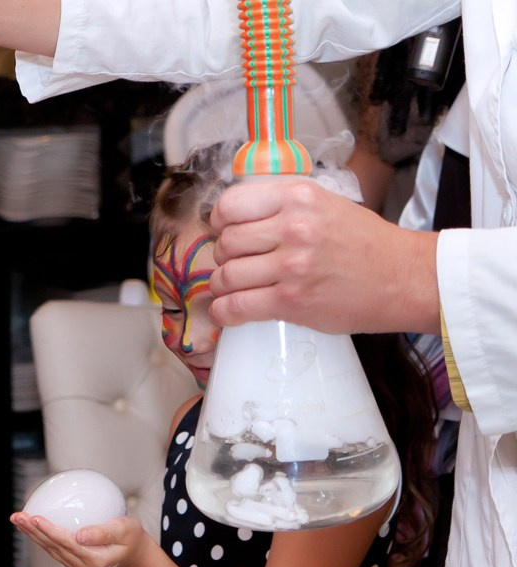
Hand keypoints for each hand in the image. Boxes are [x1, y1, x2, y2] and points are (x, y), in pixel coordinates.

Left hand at [11, 512, 151, 566]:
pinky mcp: (72, 562)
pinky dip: (40, 536)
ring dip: (32, 534)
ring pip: (49, 548)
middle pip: (53, 547)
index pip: (67, 543)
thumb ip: (103, 533)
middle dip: (33, 531)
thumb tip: (80, 535)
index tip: (34, 517)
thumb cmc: (130, 537)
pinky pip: (53, 548)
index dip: (49, 530)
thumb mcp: (124, 530)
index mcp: (95, 561)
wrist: (132, 552)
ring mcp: (76, 566)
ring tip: (17, 519)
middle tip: (18, 516)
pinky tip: (29, 525)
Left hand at [208, 177, 439, 334]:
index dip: (219, 222)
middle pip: (226, 243)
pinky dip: (223, 312)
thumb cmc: (365, 243)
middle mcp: (293, 228)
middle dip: (223, 256)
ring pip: (227, 275)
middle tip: (236, 263)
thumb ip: (283, 206)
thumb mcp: (326, 204)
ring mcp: (291, 266)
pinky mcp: (291, 301)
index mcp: (298, 197)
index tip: (222, 231)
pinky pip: (237, 306)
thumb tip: (237, 217)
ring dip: (222, 286)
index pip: (231, 205)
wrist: (404, 278)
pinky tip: (226, 312)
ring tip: (232, 288)